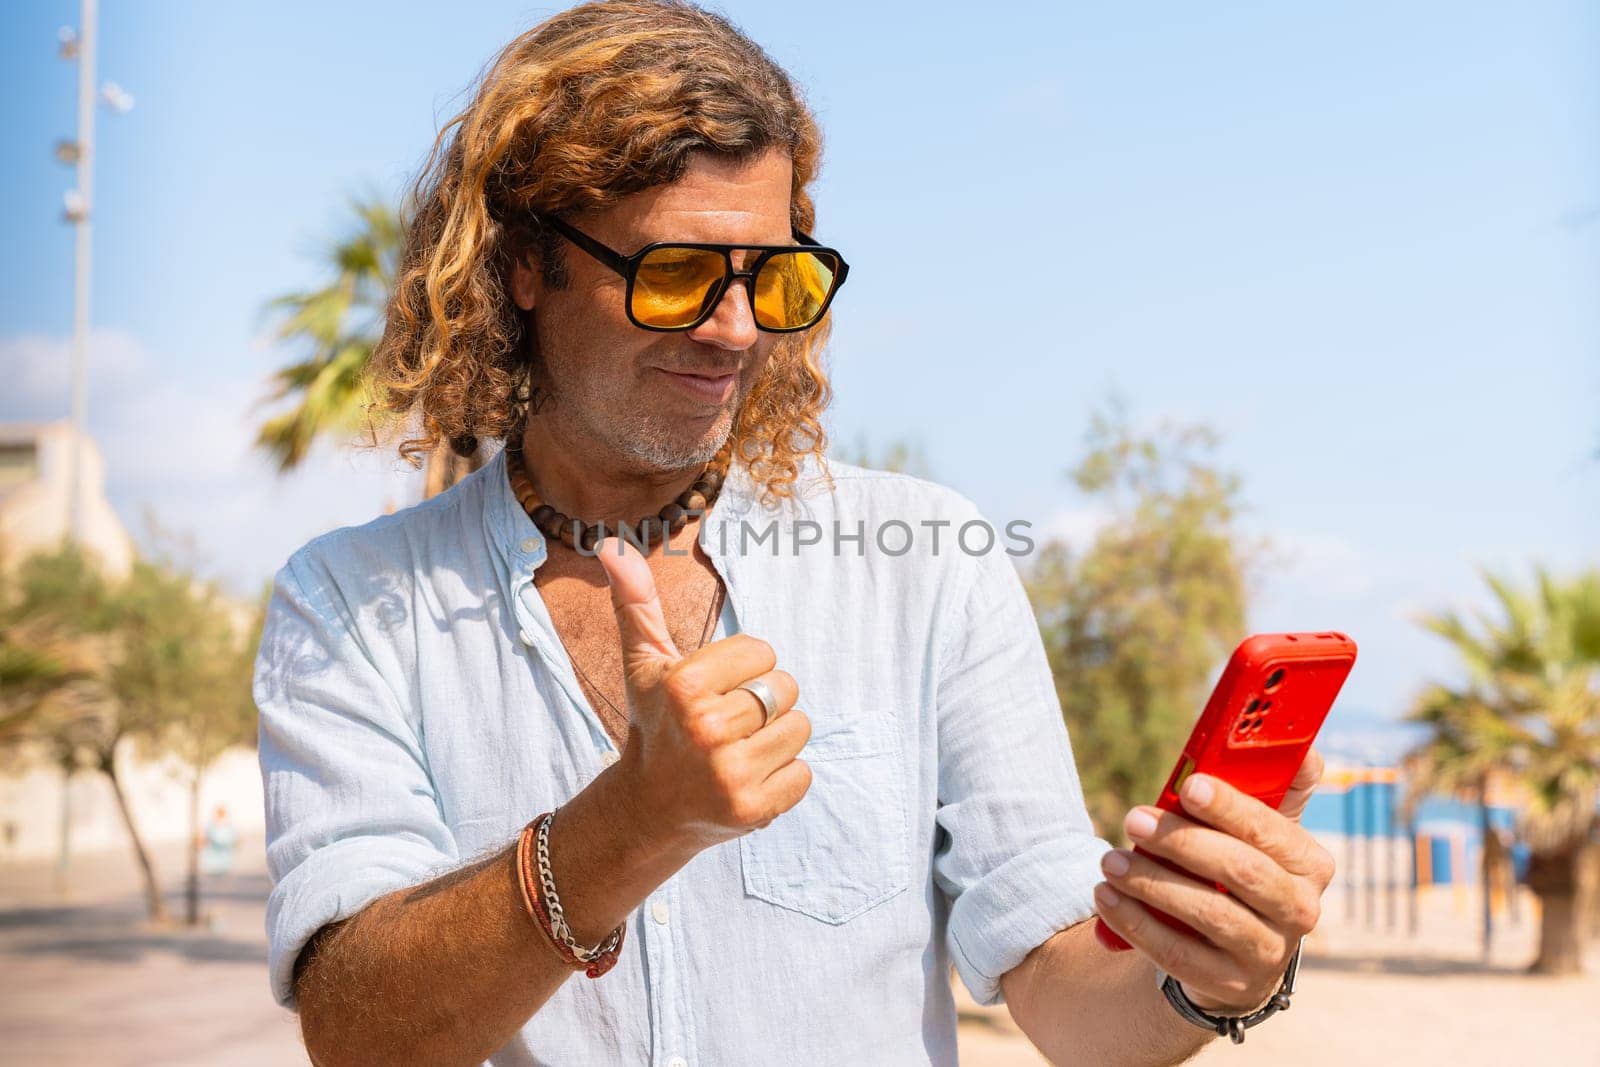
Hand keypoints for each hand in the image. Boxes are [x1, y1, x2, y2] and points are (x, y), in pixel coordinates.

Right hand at [596, 535, 812, 853]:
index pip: (763, 651)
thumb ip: (636, 601)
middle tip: (727, 723)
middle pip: (786, 688)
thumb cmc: (655, 723)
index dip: (744, 668)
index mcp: (684, 686)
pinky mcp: (754, 809)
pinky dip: (783, 777)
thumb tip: (612, 544)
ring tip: (738, 750)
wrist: (649, 807)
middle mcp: (707, 729)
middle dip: (763, 701)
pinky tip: (747, 779)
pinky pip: (803, 773)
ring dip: (776, 738)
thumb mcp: (643, 661)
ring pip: (800, 728)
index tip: (715, 690)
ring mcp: (731, 774)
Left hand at [1092, 749, 1334, 1014]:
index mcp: (1310, 863)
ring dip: (1151, 882)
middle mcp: (1300, 910)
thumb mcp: (1256, 835)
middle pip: (1240, 871)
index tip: (1187, 784)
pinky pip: (1179, 954)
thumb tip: (1305, 751)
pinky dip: (1137, 923)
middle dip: (1181, 841)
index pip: (1271, 830)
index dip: (1229, 807)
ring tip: (1109, 860)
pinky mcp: (1231, 984)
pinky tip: (1107, 897)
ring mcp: (1268, 952)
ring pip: (1209, 913)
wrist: (1231, 953)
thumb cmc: (1237, 872)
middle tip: (1133, 818)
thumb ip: (1272, 792)